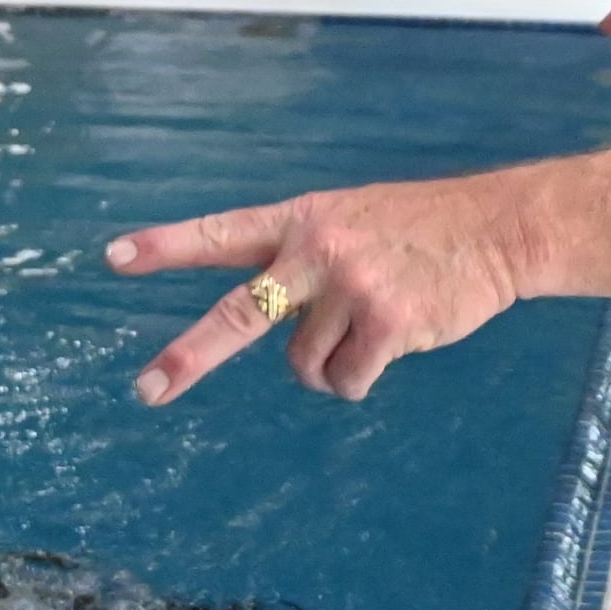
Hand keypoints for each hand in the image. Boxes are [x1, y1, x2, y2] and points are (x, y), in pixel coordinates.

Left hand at [112, 177, 527, 407]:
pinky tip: (394, 342)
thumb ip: (302, 260)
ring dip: (329, 366)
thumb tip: (266, 319)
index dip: (167, 246)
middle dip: (189, 357)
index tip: (114, 258)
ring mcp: (351, 287)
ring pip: (304, 365)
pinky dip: (360, 378)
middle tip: (147, 390)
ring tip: (368, 330)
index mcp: (301, 219)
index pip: (222, 232)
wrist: (496, 229)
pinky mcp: (386, 324)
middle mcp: (317, 251)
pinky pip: (347, 381)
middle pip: (237, 314)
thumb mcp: (350, 220)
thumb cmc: (418, 230)